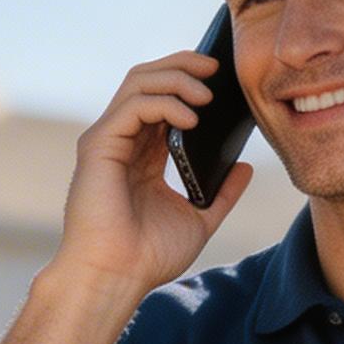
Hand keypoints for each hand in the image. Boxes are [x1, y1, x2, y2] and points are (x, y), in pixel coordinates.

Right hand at [51, 50, 256, 293]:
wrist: (116, 278)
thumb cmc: (147, 257)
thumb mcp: (198, 219)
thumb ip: (222, 194)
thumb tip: (245, 166)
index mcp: (141, 154)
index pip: (162, 99)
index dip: (189, 80)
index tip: (221, 78)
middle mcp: (122, 141)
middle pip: (148, 79)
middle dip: (183, 65)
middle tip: (216, 67)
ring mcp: (108, 140)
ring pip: (138, 82)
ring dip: (176, 78)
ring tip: (207, 93)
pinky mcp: (98, 146)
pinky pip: (133, 106)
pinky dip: (164, 103)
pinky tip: (191, 117)